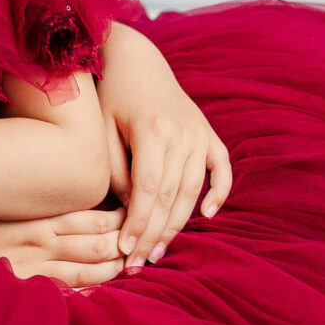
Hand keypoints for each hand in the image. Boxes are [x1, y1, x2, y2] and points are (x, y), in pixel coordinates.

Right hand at [0, 207, 127, 290]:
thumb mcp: (4, 200)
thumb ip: (39, 201)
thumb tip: (69, 194)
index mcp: (39, 217)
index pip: (92, 219)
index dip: (119, 220)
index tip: (132, 218)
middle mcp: (40, 242)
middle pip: (97, 244)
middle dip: (123, 246)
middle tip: (137, 245)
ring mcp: (32, 268)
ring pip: (87, 271)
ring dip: (113, 270)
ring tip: (127, 266)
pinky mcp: (22, 287)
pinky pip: (65, 292)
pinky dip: (86, 292)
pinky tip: (101, 292)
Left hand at [98, 25, 230, 270]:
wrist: (135, 61)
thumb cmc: (110, 99)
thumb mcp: (102, 132)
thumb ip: (115, 172)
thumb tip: (129, 212)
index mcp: (153, 130)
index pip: (148, 190)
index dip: (138, 224)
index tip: (124, 251)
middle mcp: (182, 132)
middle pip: (171, 196)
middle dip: (154, 234)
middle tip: (138, 264)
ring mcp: (200, 133)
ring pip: (193, 189)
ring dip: (178, 224)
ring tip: (159, 251)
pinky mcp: (208, 133)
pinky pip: (222, 168)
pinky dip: (219, 191)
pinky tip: (207, 215)